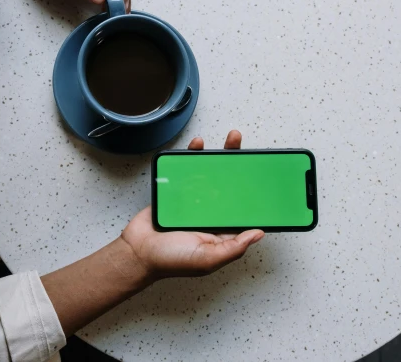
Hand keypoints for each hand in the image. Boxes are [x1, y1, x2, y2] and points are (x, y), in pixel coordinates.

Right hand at [121, 130, 263, 279]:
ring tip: (230, 139)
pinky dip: (192, 157)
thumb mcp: (207, 259)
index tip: (263, 176)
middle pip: (230, 185)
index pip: (243, 208)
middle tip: (249, 149)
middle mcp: (211, 214)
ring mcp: (194, 201)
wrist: (137, 252)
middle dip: (240, 166)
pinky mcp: (177, 192)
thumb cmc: (171, 261)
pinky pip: (187, 172)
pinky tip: (199, 146)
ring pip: (211, 175)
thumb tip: (259, 233)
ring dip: (220, 156)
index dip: (254, 192)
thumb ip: (234, 247)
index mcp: (222, 230)